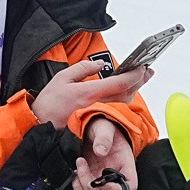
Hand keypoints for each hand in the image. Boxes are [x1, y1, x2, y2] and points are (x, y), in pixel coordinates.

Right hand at [31, 58, 148, 129]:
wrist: (41, 125)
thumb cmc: (49, 103)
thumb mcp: (62, 78)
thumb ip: (82, 69)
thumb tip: (99, 64)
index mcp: (90, 93)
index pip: (120, 83)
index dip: (133, 74)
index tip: (140, 66)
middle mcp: (98, 104)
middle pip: (126, 92)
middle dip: (140, 80)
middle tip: (148, 70)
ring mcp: (99, 113)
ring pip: (123, 100)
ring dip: (135, 88)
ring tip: (141, 77)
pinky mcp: (97, 118)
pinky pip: (117, 106)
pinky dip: (125, 96)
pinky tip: (127, 90)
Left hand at [72, 116, 136, 189]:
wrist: (93, 128)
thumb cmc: (104, 127)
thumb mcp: (104, 127)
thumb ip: (104, 137)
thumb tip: (100, 151)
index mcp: (126, 166)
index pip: (130, 187)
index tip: (101, 180)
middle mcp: (117, 177)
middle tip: (83, 172)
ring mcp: (104, 181)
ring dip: (84, 188)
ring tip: (79, 166)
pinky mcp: (92, 180)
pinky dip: (78, 187)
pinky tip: (76, 172)